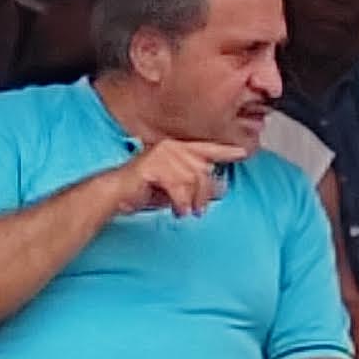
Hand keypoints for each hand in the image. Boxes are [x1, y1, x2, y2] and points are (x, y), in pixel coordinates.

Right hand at [111, 137, 245, 219]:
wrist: (116, 194)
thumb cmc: (144, 191)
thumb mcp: (178, 190)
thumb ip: (199, 187)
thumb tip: (221, 189)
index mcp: (177, 148)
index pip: (206, 148)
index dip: (225, 151)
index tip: (243, 153)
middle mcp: (170, 147)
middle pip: (203, 170)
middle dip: (204, 193)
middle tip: (198, 209)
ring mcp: (160, 155)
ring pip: (192, 179)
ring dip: (192, 200)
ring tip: (185, 210)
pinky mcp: (152, 166)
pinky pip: (178, 187)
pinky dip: (181, 202)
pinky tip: (178, 210)